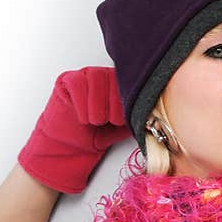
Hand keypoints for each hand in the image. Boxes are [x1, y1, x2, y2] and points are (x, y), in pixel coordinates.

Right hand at [17, 66, 130, 192]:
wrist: (72, 147)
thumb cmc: (98, 135)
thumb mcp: (124, 126)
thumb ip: (137, 115)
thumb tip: (155, 113)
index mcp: (120, 83)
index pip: (130, 82)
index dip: (128, 100)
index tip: (121, 120)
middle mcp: (103, 74)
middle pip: (114, 78)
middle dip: (114, 104)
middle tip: (109, 121)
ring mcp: (84, 74)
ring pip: (96, 78)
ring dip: (97, 105)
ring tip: (96, 121)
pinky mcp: (66, 80)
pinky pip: (77, 84)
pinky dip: (81, 103)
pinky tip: (83, 118)